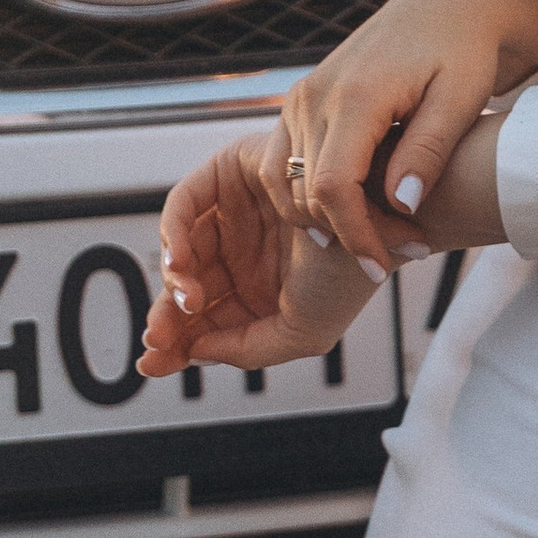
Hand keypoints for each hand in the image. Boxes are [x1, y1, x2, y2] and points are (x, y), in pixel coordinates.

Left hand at [141, 131, 381, 374]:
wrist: (379, 213)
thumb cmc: (352, 270)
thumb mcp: (303, 334)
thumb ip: (248, 351)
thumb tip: (197, 350)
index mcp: (262, 292)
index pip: (208, 321)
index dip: (179, 342)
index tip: (158, 363)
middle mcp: (245, 254)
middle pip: (189, 288)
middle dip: (168, 317)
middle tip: (158, 339)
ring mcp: (236, 214)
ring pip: (181, 251)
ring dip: (171, 279)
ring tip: (184, 301)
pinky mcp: (229, 174)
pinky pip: (186, 205)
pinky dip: (173, 232)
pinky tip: (182, 262)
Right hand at [281, 0, 537, 263]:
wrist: (443, 9)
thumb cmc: (463, 52)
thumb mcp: (461, 100)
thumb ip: (429, 151)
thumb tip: (402, 204)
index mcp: (355, 95)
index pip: (333, 186)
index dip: (356, 235)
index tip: (385, 266)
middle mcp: (315, 96)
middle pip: (308, 193)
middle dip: (352, 234)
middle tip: (407, 251)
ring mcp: (300, 99)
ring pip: (288, 185)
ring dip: (328, 221)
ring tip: (387, 236)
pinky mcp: (300, 104)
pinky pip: (285, 166)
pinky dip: (312, 198)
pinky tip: (356, 215)